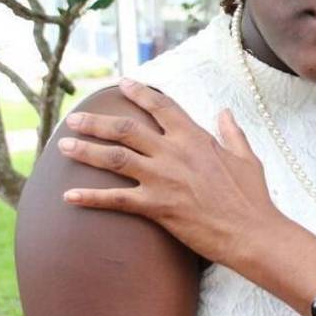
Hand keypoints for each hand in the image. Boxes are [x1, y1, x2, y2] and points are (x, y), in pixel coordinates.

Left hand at [58, 79, 280, 264]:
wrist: (251, 232)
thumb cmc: (252, 197)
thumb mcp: (247, 158)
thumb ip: (232, 132)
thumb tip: (225, 112)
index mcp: (196, 138)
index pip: (162, 106)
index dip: (140, 93)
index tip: (122, 83)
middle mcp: (174, 153)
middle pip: (126, 128)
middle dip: (96, 121)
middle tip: (73, 118)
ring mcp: (163, 179)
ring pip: (114, 157)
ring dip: (86, 150)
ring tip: (63, 145)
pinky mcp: (157, 206)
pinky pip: (115, 199)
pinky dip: (90, 197)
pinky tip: (68, 196)